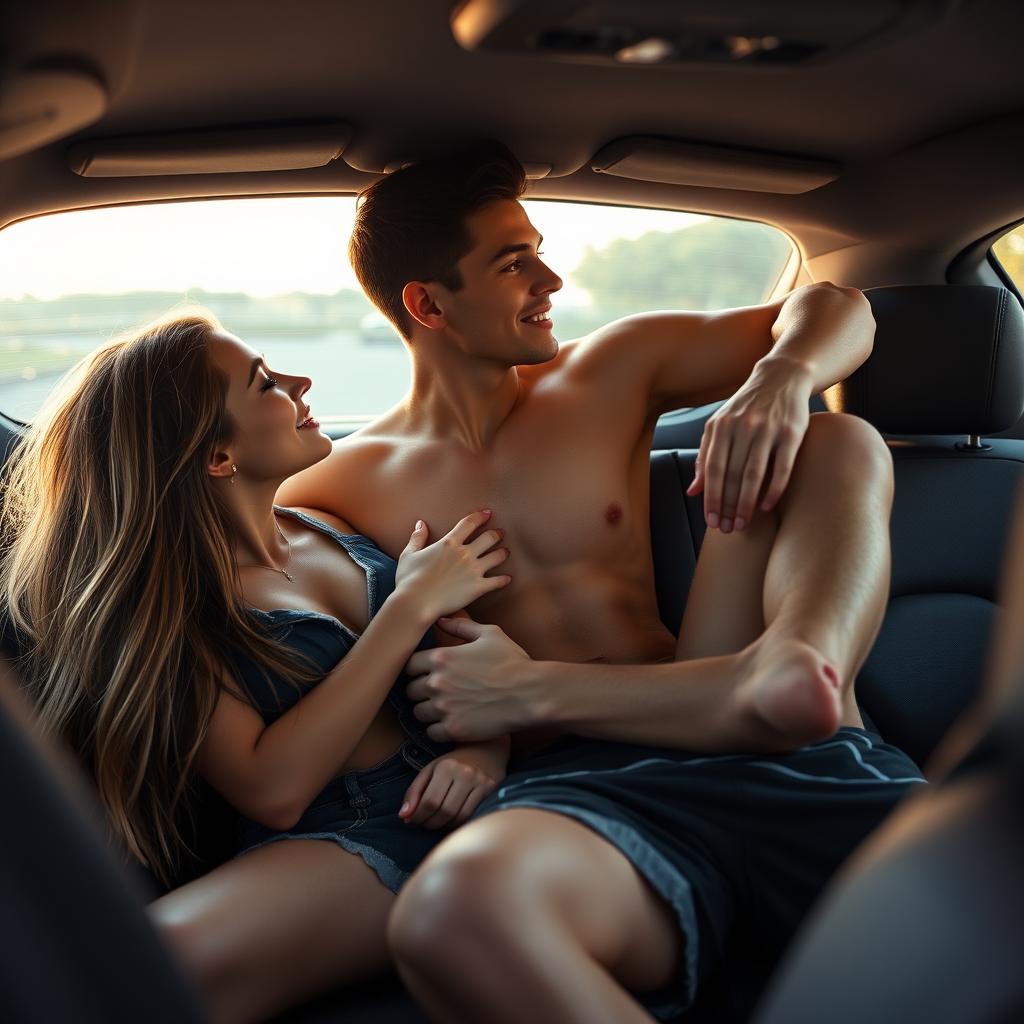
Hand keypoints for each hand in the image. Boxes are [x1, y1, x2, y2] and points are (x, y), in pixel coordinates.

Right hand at [395, 510, 510, 621]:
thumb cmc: (409, 579)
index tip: (488, 513)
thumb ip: (417, 538)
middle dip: (497, 534)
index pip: (469, 523)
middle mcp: (464, 554)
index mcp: (449, 543)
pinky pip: (497, 581)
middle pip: (489, 538)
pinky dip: (504, 579)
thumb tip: (421, 523)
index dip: (480, 516)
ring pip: (497, 557)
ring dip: (503, 553)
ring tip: (506, 552)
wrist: (416, 603)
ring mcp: (473, 571)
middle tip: (501, 533)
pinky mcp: (478, 588)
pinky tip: (507, 578)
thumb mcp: (409, 555)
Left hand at [398, 739, 509, 828]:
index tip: (413, 820)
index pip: (429, 801)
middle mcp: (464, 773)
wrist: (483, 749)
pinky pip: (470, 816)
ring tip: (436, 821)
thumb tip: (404, 816)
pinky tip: (451, 819)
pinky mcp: (490, 789)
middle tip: (424, 823)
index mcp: (446, 767)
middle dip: (430, 823)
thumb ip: (414, 792)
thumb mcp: (430, 771)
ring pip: (458, 817)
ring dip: (443, 826)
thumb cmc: (452, 763)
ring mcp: (480, 782)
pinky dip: (457, 823)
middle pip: (444, 811)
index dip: (418, 816)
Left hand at [405, 615, 533, 742]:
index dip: (417, 670)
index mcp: (441, 657)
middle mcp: (437, 682)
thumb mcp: (490, 634)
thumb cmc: (512, 661)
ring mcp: (444, 707)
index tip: (427, 674)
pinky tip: (452, 723)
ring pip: (418, 713)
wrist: (531, 693)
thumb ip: (461, 626)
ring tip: (443, 709)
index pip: (408, 665)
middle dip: (421, 691)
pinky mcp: (453, 729)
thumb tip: (441, 620)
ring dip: (428, 711)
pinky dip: (439, 730)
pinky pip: (431, 733)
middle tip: (436, 693)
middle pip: (410, 690)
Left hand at [686, 357, 812, 531]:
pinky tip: (766, 507)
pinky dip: (773, 490)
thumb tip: (693, 491)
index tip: (711, 521)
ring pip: (754, 474)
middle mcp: (742, 427)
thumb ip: (705, 457)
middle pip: (732, 475)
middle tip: (728, 529)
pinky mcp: (792, 433)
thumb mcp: (720, 426)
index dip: (711, 498)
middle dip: (728, 506)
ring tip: (744, 524)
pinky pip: (782, 468)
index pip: (712, 469)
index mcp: (720, 426)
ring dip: (747, 504)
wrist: (782, 377)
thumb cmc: (746, 407)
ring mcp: (768, 429)